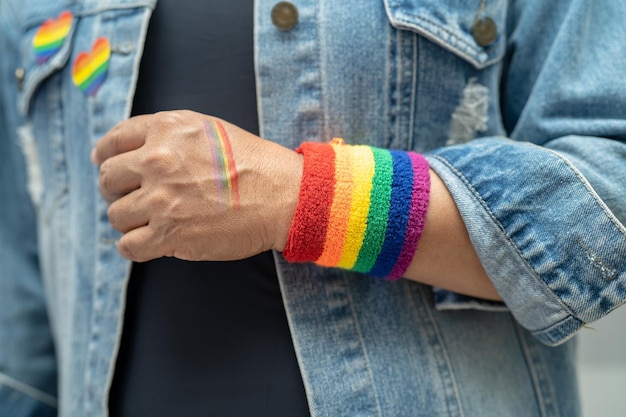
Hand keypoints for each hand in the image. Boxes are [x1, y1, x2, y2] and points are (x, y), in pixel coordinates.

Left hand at [92, 110, 302, 261]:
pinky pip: (128, 246)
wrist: (282, 195)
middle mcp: (157, 160)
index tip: (108, 166)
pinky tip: (151, 242)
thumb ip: (167, 134)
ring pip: (115, 215)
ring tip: (153, 221)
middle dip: (117, 190)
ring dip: (130, 220)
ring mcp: (161, 199)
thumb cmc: (252, 163)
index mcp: (165, 129)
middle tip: (136, 198)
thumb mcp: (207, 128)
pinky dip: (135, 247)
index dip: (106, 156)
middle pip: (107, 179)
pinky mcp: (169, 233)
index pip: (113, 141)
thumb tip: (130, 152)